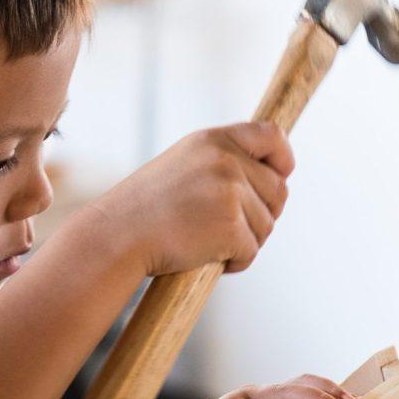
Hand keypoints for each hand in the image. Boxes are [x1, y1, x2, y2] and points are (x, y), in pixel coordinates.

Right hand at [95, 121, 292, 276]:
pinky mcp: (231, 226)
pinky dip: (236, 262)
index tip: (281, 174)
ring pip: (266, 225)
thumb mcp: (179, 168)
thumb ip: (218, 164)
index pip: (271, 136)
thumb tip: (266, 179)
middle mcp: (226, 161)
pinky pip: (252, 250)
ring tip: (208, 245)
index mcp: (212, 141)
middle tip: (228, 230)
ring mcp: (230, 193)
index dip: (282, 158)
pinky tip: (208, 259)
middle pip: (277, 190)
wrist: (115, 237)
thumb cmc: (141, 211)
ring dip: (245, 241)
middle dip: (262, 214)